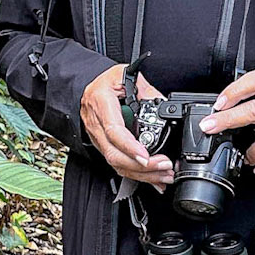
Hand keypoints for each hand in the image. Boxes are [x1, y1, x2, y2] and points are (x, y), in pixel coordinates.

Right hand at [80, 64, 172, 186]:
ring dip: (142, 174)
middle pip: (114, 154)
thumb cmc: (107, 81)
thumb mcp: (126, 75)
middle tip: (164, 166)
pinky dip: (137, 174)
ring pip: (116, 163)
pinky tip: (153, 178)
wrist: (90, 88)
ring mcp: (98, 138)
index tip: (146, 156)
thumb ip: (146, 90)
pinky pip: (118, 164)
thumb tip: (164, 105)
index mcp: (100, 103)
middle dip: (141, 166)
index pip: (113, 130)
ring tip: (164, 175)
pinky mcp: (103, 147)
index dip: (130, 146)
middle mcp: (96, 124)